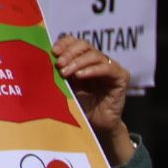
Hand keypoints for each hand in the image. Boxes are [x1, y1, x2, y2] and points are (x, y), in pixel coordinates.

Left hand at [53, 36, 132, 165]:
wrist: (98, 125)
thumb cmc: (82, 106)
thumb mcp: (68, 85)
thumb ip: (62, 71)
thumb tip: (46, 57)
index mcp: (86, 60)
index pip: (76, 42)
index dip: (65, 44)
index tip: (53, 52)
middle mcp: (100, 60)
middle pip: (84, 45)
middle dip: (70, 53)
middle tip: (58, 64)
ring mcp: (112, 68)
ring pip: (94, 55)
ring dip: (78, 62)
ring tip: (66, 72)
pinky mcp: (122, 77)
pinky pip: (106, 68)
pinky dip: (92, 70)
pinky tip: (80, 75)